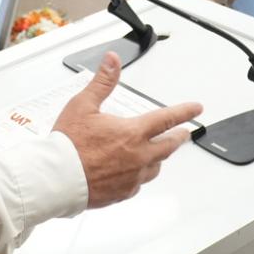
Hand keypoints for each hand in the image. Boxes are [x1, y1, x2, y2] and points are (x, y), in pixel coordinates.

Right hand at [53, 52, 201, 208]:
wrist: (56, 179)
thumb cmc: (68, 144)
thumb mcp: (83, 105)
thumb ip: (102, 82)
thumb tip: (112, 60)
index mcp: (132, 133)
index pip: (167, 119)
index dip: (184, 112)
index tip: (196, 109)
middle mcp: (138, 156)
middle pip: (169, 146)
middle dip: (179, 137)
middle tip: (185, 133)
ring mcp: (132, 177)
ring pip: (155, 167)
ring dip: (159, 157)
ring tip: (158, 153)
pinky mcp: (123, 193)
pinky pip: (138, 183)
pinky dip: (139, 175)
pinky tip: (133, 173)